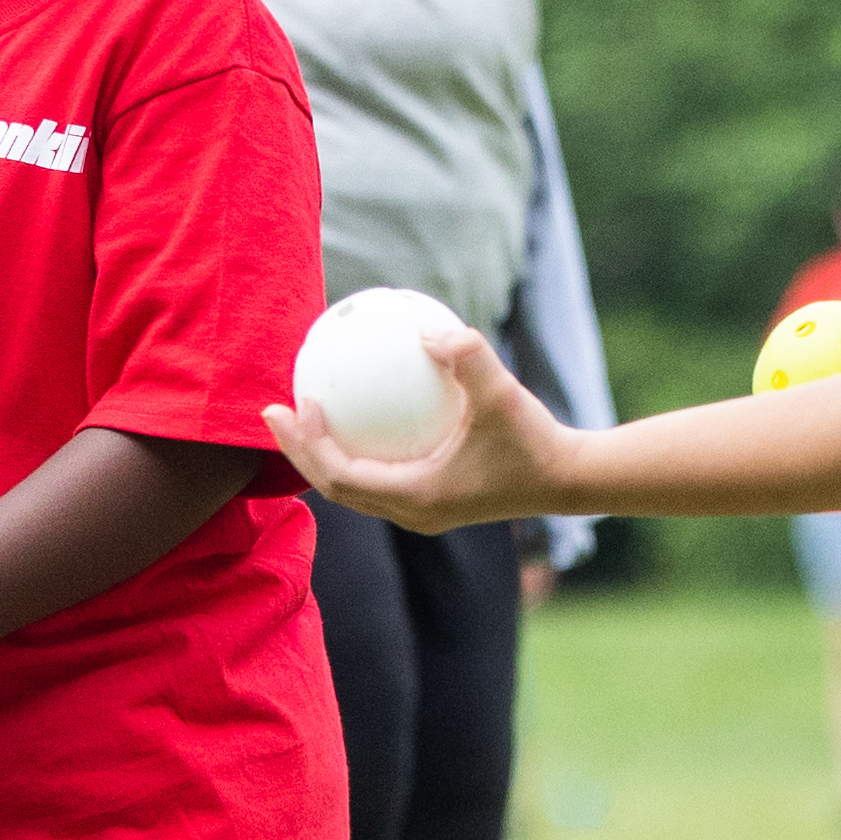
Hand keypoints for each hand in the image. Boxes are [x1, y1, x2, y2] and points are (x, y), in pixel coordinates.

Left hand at [265, 315, 580, 532]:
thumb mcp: (504, 394)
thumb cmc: (535, 440)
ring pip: (354, 488)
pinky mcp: (433, 501)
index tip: (295, 404)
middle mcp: (412, 513)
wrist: (568, 480)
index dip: (309, 446)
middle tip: (272, 412)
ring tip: (305, 412)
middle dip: (299, 454)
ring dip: (323, 455)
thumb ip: (468, 357)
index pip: (342, 478)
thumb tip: (429, 327)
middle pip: (335, 489)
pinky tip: (358, 410)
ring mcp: (421, 511)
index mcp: (416, 497)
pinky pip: (379, 476)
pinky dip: (357, 451)